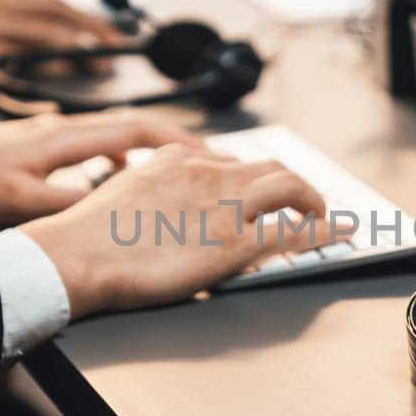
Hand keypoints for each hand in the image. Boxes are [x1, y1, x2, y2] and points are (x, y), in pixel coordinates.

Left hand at [0, 111, 198, 226]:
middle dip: (173, 144)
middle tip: (206, 162)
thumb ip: (68, 208)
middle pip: (132, 128)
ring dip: (145, 152)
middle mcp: (61, 128)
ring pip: (112, 136)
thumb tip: (111, 214)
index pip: (136, 130)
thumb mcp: (19, 205)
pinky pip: (92, 145)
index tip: (208, 154)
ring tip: (169, 175)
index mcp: (64, 138)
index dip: (176, 141)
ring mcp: (49, 134)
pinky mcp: (37, 145)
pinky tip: (114, 180)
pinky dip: (114, 159)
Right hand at [19, 145, 340, 316]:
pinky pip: (291, 232)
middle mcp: (207, 174)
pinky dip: (322, 231)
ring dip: (311, 200)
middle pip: (268, 168)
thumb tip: (163, 200)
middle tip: (303, 203)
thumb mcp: (123, 190)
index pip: (231, 161)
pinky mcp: (234, 244)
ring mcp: (225, 208)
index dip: (253, 178)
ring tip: (322, 217)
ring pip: (288, 187)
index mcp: (177, 160)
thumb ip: (153, 188)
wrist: (77, 255)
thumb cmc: (88, 235)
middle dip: (293, 184)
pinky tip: (338, 234)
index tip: (262, 190)